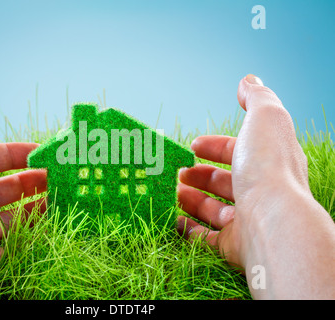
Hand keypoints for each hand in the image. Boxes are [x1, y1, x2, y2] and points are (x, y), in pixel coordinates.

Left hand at [0, 95, 46, 298]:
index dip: (18, 152)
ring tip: (60, 196)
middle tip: (57, 176)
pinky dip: (29, 230)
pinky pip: (10, 239)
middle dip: (32, 179)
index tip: (44, 152)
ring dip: (35, 203)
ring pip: (9, 213)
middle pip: (3, 187)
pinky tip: (48, 220)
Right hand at [177, 75, 334, 298]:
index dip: (215, 146)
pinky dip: (188, 228)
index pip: (239, 151)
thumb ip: (257, 98)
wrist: (272, 222)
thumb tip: (249, 80)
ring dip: (189, 199)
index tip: (192, 145)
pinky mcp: (234, 245)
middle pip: (224, 182)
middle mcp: (260, 192)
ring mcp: (247, 221)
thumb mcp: (265, 119)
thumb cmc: (267, 168)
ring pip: (212, 209)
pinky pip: (206, 238)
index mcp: (268, 163)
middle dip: (198, 175)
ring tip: (170, 191)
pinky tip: (173, 218)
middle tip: (177, 172)